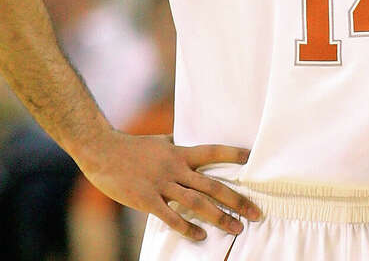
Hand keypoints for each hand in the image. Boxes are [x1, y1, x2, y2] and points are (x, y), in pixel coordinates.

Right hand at [78, 130, 259, 241]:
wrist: (102, 150)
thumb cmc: (132, 146)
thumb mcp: (161, 141)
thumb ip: (178, 145)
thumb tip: (188, 143)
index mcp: (181, 152)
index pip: (214, 151)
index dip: (234, 154)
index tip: (254, 160)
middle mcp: (176, 168)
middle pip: (213, 185)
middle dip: (237, 201)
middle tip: (257, 213)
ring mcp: (162, 185)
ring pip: (197, 203)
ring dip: (220, 217)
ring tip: (237, 228)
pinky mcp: (146, 200)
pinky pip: (171, 217)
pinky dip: (187, 227)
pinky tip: (201, 236)